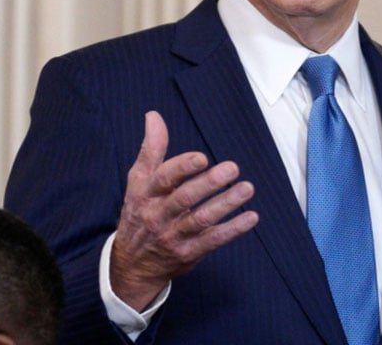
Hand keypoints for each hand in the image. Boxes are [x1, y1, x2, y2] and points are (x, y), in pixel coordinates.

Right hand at [110, 111, 257, 310]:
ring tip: (247, 188)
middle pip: (184, 199)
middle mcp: (158, 216)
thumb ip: (151, 149)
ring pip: (201, 220)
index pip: (163, 180)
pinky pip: (213, 241)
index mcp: (146, 194)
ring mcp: (173, 236)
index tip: (201, 157)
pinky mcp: (188, 253)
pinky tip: (251, 217)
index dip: (182, 168)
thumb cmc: (139, 212)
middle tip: (233, 168)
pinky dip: (233, 230)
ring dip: (226, 204)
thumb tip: (153, 116)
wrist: (131, 265)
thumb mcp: (138, 181)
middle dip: (209, 184)